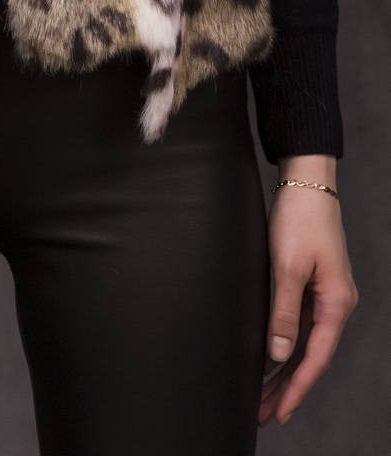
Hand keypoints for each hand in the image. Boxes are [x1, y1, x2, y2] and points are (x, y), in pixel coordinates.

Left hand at [259, 164, 358, 426]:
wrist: (307, 182)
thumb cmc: (300, 219)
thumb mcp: (287, 266)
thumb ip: (283, 313)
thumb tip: (279, 355)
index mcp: (336, 304)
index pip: (315, 359)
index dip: (296, 389)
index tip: (277, 413)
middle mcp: (335, 305)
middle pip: (310, 357)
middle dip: (286, 388)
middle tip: (261, 414)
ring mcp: (325, 295)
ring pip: (304, 344)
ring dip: (283, 370)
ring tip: (260, 396)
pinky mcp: (312, 284)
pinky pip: (300, 325)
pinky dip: (285, 346)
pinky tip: (268, 360)